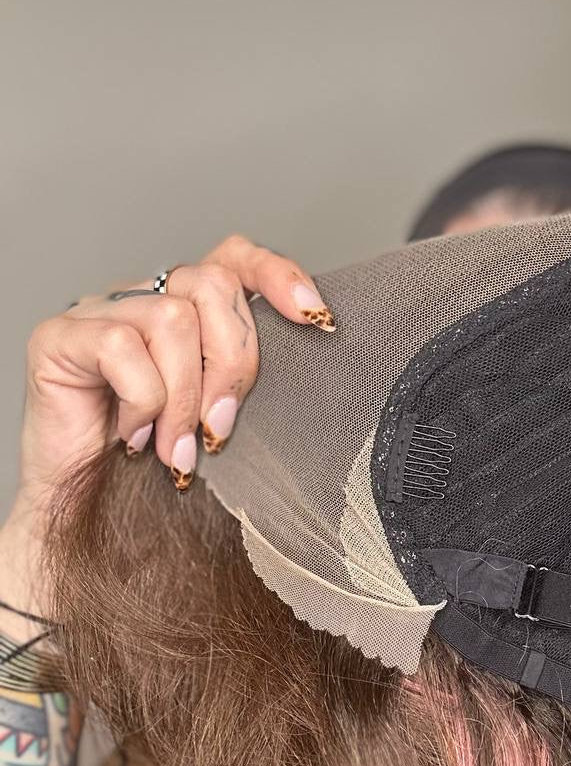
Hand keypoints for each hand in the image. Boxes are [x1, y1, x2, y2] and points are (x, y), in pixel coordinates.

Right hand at [18, 237, 334, 515]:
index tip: (316, 319)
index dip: (277, 275)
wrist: (85, 507)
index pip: (234, 258)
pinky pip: (122, 346)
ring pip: (173, 319)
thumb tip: (307, 357)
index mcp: (186, 310)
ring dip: (185, 398)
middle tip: (220, 428)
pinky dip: (141, 402)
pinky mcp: (60, 336)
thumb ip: (245, 384)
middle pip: (213, 284)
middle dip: (233, 362)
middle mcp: (143, 298)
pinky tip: (133, 437)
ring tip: (176, 449)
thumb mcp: (217, 418)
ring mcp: (98, 311)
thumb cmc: (156, 465)